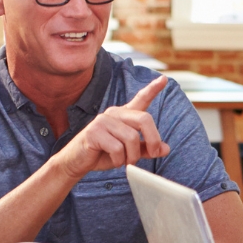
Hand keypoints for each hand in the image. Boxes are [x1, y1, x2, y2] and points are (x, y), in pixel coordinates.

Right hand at [56, 75, 170, 177]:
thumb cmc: (102, 154)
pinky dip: (119, 160)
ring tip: (125, 162)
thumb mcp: (128, 152)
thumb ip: (145, 149)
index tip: (164, 80)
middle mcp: (114, 113)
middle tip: (153, 154)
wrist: (76, 162)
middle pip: (144, 119)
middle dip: (153, 140)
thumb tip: (166, 149)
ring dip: (132, 156)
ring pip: (131, 138)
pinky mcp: (94, 132)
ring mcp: (103, 121)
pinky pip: (117, 148)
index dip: (153, 89)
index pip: (140, 99)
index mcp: (123, 115)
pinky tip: (113, 161)